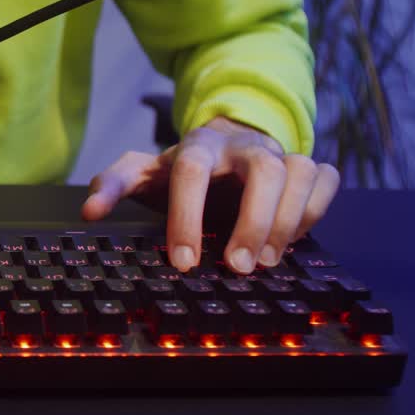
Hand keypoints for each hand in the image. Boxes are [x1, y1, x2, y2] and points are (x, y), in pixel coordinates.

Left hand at [81, 117, 339, 273]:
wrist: (224, 147)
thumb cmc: (178, 171)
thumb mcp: (142, 174)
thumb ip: (113, 186)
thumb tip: (89, 212)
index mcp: (198, 145)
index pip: (192, 172)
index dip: (187, 217)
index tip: (183, 262)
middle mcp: (242, 146)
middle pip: (262, 170)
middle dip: (253, 222)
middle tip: (238, 269)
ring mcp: (279, 154)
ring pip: (299, 173)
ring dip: (287, 221)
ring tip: (267, 263)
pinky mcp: (306, 166)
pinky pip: (325, 179)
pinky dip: (315, 208)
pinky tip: (294, 238)